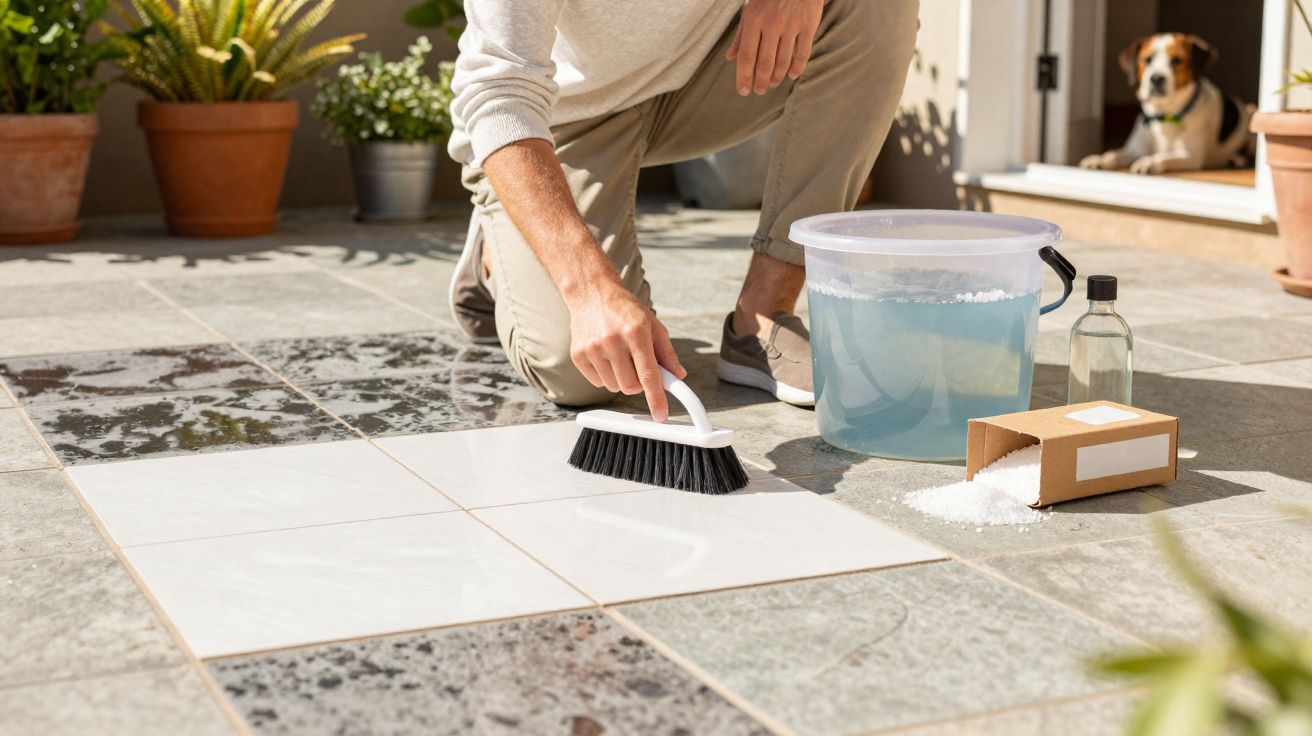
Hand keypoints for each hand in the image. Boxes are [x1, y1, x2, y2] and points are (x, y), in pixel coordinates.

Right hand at [567, 282, 686, 421]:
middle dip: (638, 384)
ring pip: (614, 387)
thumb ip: (666, 353)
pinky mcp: (578, 355)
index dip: (656, 397)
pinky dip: (606, 376)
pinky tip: (606, 357)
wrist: (591, 293)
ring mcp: (592, 349)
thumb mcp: (652, 325)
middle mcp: (612, 341)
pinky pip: (598, 383)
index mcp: (635, 332)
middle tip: (638, 368)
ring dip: (622, 380)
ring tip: (620, 358)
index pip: (648, 374)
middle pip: (630, 386)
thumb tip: (678, 375)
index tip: (661, 415)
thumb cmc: (625, 309)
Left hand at [726, 0, 823, 94]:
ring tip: (772, 84)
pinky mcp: (808, 25)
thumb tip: (730, 58)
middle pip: (764, 62)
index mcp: (754, 19)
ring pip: (783, 61)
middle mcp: (772, 24)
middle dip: (760, 81)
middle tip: (760, 91)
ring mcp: (791, 25)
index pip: (746, 55)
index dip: (744, 76)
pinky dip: (797, 68)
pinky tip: (792, 75)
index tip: (743, 91)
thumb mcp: (750, 10)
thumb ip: (740, 35)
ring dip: (777, 77)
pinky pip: (802, 53)